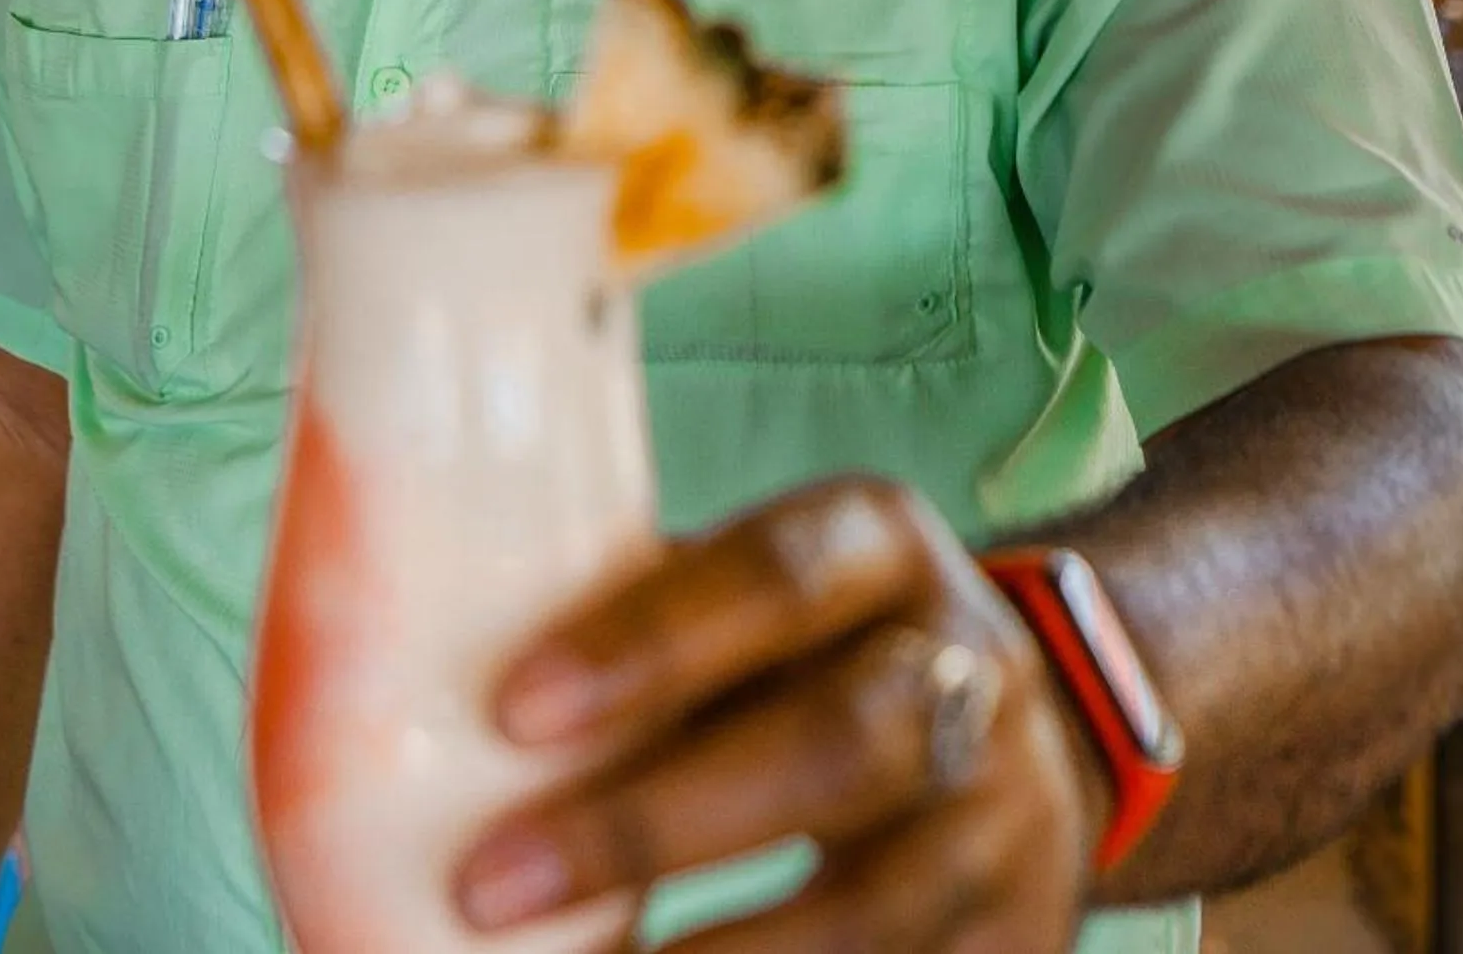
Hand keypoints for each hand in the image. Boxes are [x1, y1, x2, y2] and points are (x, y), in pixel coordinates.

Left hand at [452, 478, 1107, 951]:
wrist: (1033, 740)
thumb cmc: (820, 652)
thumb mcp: (769, 598)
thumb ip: (650, 618)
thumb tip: (428, 659)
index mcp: (882, 547)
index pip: (776, 574)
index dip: (652, 638)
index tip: (512, 709)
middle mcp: (969, 668)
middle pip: (832, 743)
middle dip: (651, 822)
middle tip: (487, 881)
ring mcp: (1008, 814)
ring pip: (869, 900)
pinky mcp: (1023, 935)